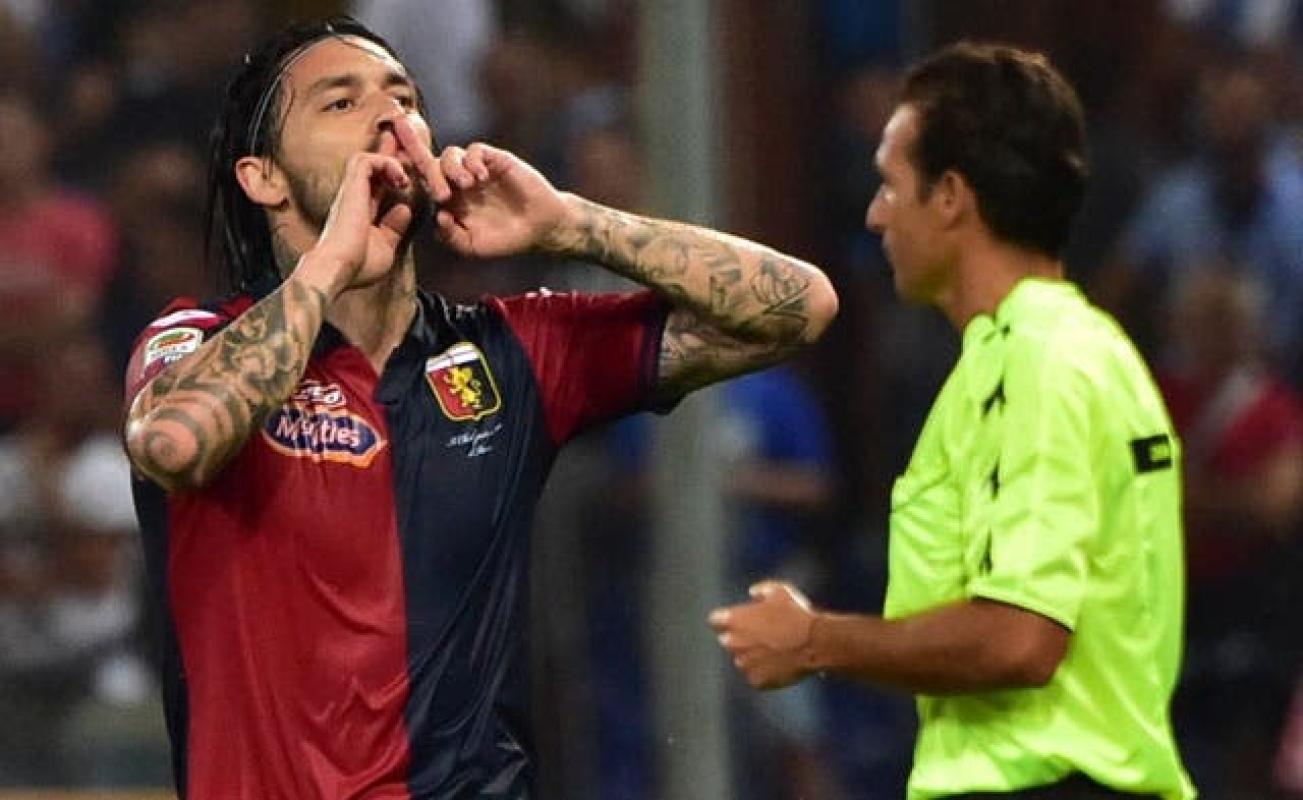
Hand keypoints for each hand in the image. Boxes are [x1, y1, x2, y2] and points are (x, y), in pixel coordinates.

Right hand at [306, 151, 414, 292]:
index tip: (405, 171)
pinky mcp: (351, 187)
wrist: (337, 269)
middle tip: (406, 149)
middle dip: (389, 155)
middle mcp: (352, 199)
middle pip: (370, 167)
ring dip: (389, 159)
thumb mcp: (385, 248)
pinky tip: (399, 178)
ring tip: (404, 175)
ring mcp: (350, 192)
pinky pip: (367, 160)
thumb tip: (403, 209)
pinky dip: (385, 163)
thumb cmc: (358, 266)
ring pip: (366, 159)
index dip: (389, 175)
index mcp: (359, 213)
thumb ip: (393, 228)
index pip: (375, 186)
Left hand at [392, 117, 567, 257]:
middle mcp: (458, 181)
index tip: (390, 150)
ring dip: (452, 168)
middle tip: (444, 194)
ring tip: (467, 186)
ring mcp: (477, 169)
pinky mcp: (496, 160)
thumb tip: (438, 215)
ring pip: (450, 154)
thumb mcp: (473, 246)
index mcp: (449, 199)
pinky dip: (473, 162)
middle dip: (431, 174)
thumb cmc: (505, 240)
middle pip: (431, 164)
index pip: (421, 179)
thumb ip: (451, 236)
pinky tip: (482, 178)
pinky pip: (475, 151)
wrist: (540, 229)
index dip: (406, 162)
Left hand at [709, 580, 817, 688]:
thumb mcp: (780, 591)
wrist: (815, 642)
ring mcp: (744, 664)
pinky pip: (757, 677)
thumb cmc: (797, 614)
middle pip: (727, 641)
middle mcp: (733, 643)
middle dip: (740, 639)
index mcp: (734, 620)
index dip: (727, 620)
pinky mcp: (757, 680)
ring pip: (743, 660)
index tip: (738, 621)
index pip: (716, 620)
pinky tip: (781, 664)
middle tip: (763, 636)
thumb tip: (753, 592)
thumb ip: (762, 589)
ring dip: (752, 657)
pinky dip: (765, 673)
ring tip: (777, 651)